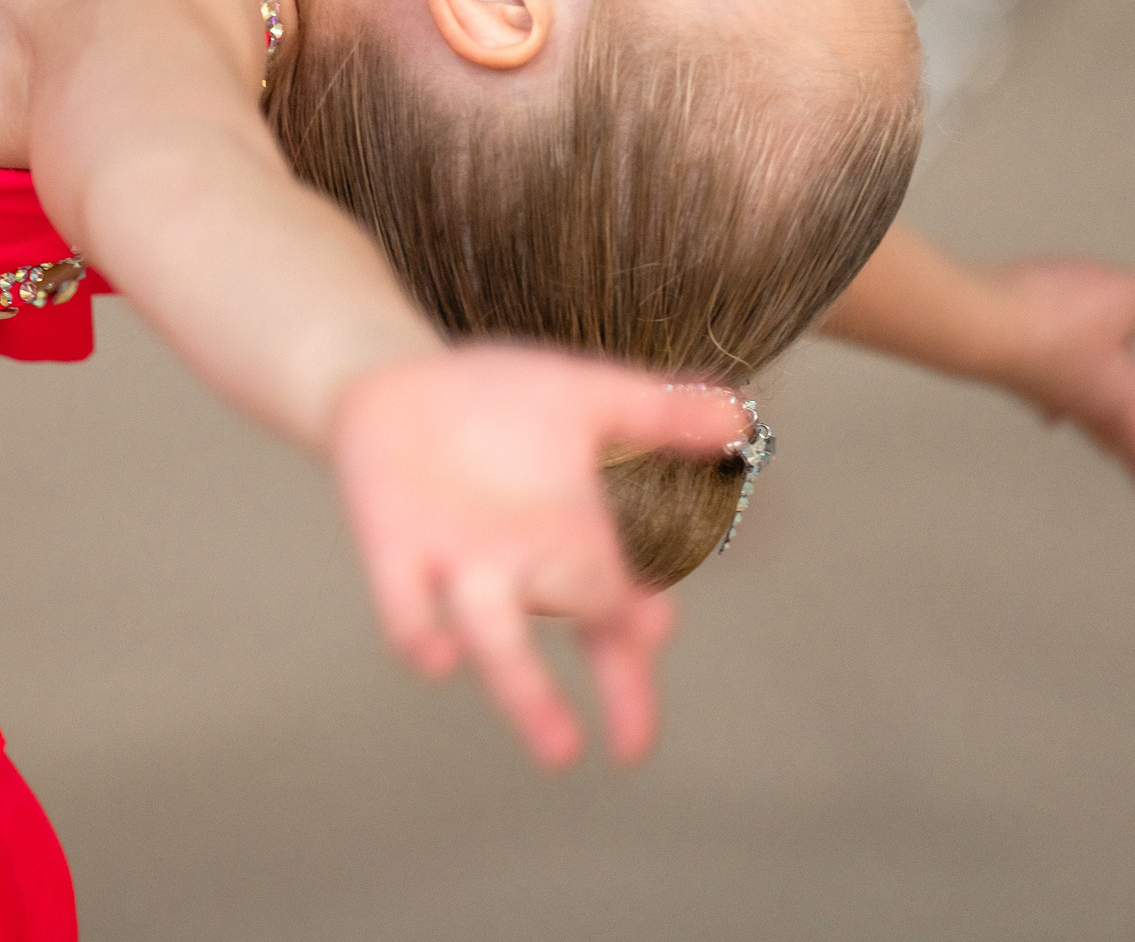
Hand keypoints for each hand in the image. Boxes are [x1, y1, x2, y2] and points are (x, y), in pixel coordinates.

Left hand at [329, 348, 750, 768]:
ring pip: (498, 641)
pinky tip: (438, 660)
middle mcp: (523, 567)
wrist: (393, 381)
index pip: (623, 604)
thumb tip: (740, 418)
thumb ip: (659, 411)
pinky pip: (407, 610)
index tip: (658, 634)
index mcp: (574, 538)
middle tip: (636, 734)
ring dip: (528, 695)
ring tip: (561, 753)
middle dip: (615, 677)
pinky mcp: (395, 552)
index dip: (641, 630)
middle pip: (579, 628)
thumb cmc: (496, 398)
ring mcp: (459, 566)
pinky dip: (421, 634)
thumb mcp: (584, 395)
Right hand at [981, 261, 1134, 561]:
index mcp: (1133, 406)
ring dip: (1132, 460)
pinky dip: (1082, 416)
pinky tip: (1064, 409)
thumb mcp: (1125, 300)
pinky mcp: (1037, 379)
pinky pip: (1072, 409)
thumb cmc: (1043, 321)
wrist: (972, 322)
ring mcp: (1064, 398)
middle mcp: (1100, 411)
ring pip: (1110, 442)